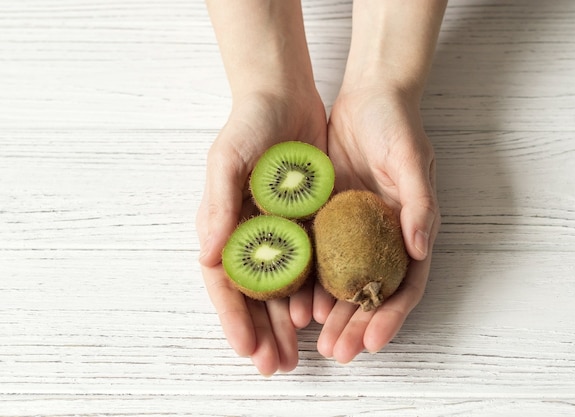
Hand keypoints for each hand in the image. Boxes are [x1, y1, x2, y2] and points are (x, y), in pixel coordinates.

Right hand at [196, 89, 326, 375]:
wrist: (286, 98)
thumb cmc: (249, 126)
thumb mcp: (227, 159)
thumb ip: (218, 205)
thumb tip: (205, 255)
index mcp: (225, 227)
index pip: (224, 283)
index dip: (233, 318)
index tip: (247, 349)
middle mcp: (250, 237)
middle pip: (255, 296)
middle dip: (264, 333)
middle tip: (277, 366)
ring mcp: (280, 233)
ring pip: (284, 289)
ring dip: (289, 322)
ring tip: (301, 352)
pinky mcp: (308, 224)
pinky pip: (311, 266)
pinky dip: (315, 290)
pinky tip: (323, 313)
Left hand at [314, 85, 440, 362]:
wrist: (368, 97)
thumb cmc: (398, 126)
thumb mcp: (412, 161)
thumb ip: (420, 205)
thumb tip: (421, 250)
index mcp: (409, 231)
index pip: (405, 284)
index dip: (392, 316)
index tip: (372, 342)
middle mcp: (382, 237)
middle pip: (372, 293)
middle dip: (356, 325)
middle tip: (336, 352)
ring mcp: (354, 230)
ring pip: (344, 281)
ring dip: (332, 312)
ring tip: (314, 337)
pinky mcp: (328, 217)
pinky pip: (318, 255)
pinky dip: (310, 280)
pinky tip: (296, 300)